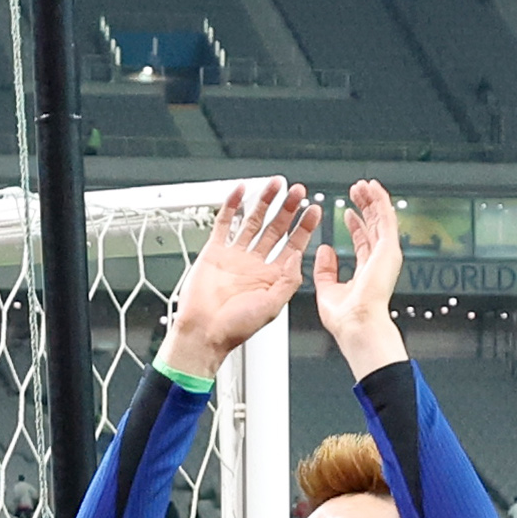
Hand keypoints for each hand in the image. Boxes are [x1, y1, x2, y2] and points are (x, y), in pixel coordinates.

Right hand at [154, 180, 315, 376]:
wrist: (202, 332)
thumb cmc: (235, 328)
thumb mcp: (272, 306)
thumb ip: (288, 281)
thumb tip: (299, 257)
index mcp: (271, 277)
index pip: (293, 245)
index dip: (304, 227)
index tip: (314, 210)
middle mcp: (255, 264)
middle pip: (275, 229)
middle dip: (288, 209)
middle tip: (298, 191)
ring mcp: (235, 256)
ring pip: (252, 221)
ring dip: (265, 202)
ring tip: (276, 185)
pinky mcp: (214, 252)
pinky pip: (224, 223)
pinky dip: (232, 206)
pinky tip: (241, 191)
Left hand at [309, 179, 405, 369]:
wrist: (357, 325)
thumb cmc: (345, 319)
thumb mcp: (327, 290)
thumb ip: (325, 270)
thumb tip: (324, 251)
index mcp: (367, 272)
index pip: (363, 242)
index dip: (355, 225)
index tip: (347, 212)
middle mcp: (379, 262)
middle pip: (374, 226)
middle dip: (365, 207)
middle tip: (357, 191)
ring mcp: (386, 254)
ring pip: (382, 219)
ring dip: (373, 200)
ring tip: (364, 185)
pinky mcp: (388, 248)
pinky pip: (386, 218)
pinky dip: (380, 202)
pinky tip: (374, 189)